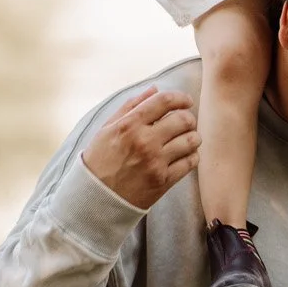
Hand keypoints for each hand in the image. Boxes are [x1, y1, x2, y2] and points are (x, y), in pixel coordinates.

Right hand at [79, 87, 197, 208]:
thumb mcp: (107, 129)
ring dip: (193, 137)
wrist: (95, 197)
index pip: (165, 101)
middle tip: (185, 123)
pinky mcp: (163, 181)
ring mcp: (155, 162)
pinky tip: (184, 155)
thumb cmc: (99, 160)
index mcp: (129, 125)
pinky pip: (191, 162)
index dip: (181, 98)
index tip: (186, 102)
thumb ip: (131, 106)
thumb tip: (155, 88)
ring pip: (192, 140)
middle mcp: (144, 142)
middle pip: (184, 120)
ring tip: (186, 139)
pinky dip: (192, 156)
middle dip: (188, 118)